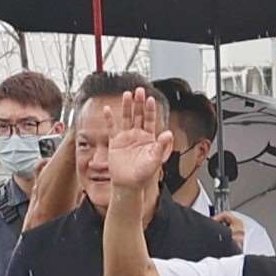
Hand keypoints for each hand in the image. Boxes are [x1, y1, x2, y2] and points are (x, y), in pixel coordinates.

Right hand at [91, 88, 170, 221]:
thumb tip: (169, 133)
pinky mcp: (115, 142)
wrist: (129, 185)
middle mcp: (138, 135)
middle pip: (139, 115)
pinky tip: (107, 109)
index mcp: (149, 138)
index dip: (150, 109)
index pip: (151, 120)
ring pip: (126, 118)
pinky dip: (109, 118)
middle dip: (139, 103)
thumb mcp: (155, 160)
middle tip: (139, 90)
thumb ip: (162, 146)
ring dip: (127, 106)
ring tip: (127, 94)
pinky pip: (111, 128)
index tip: (150, 99)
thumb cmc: (143, 175)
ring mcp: (126, 137)